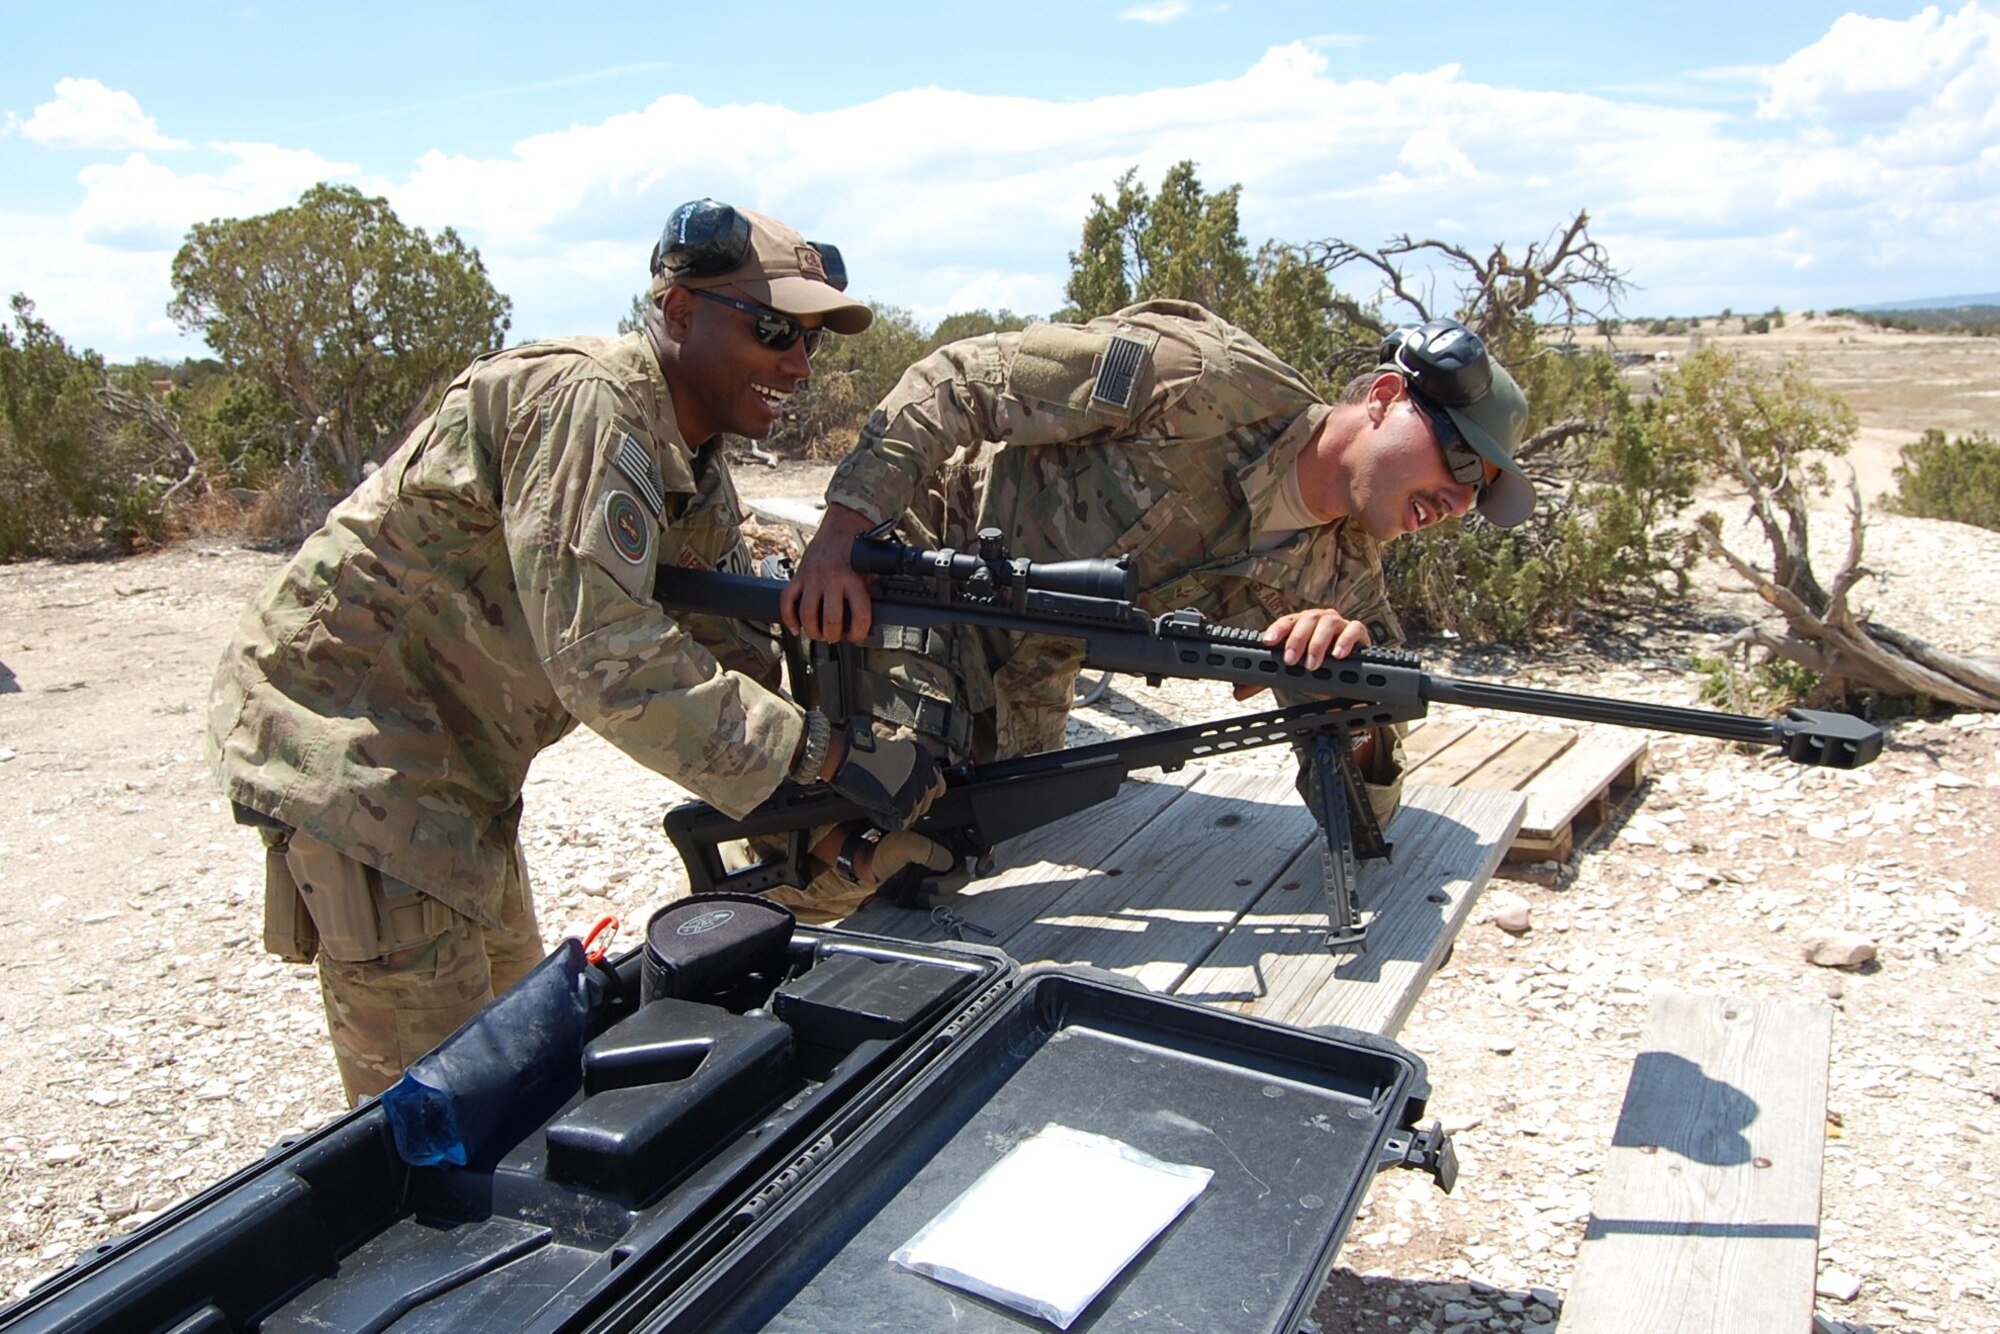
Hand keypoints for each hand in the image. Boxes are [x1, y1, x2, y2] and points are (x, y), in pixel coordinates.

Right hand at [780, 503, 877, 641]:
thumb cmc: (857, 549)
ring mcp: (812, 578)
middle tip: (835, 636)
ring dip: (812, 631)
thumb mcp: (868, 572)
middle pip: (830, 620)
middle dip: (833, 636)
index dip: (858, 633)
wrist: (843, 526)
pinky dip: (788, 618)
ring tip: (818, 634)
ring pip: (807, 615)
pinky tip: (795, 627)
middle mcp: (832, 579)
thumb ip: (866, 594)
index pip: (859, 615)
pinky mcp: (798, 575)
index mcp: (853, 579)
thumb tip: (868, 619)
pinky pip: (787, 601)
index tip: (856, 636)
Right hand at [826, 725, 946, 829]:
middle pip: (926, 803)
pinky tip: (877, 808)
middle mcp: (924, 774)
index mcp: (924, 758)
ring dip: (898, 812)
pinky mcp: (903, 805)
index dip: (923, 794)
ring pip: (914, 814)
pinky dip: (888, 820)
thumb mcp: (896, 750)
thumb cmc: (863, 752)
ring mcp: (915, 790)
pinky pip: (901, 822)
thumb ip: (911, 766)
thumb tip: (916, 781)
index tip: (909, 794)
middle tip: (890, 798)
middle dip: (910, 805)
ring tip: (881, 801)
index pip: (938, 787)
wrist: (848, 755)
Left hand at [1232, 608, 1371, 700]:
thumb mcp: (1291, 672)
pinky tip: (1338, 655)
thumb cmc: (1316, 665)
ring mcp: (1339, 624)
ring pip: (1328, 623)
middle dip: (1296, 640)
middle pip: (1307, 620)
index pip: (1286, 621)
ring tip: (1311, 665)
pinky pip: (1354, 629)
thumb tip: (1238, 691)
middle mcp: (1319, 620)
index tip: (1268, 642)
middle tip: (1290, 661)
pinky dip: (1345, 641)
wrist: (1345, 673)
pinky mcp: (1358, 632)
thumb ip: (1265, 680)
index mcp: (1301, 624)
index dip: (1277, 629)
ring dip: (1318, 644)